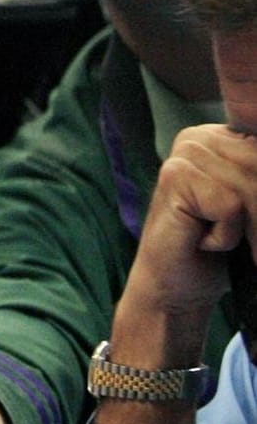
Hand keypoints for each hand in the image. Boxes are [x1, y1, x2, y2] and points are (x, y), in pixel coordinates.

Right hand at [123, 124, 256, 321]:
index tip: (252, 221)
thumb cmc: (218, 248)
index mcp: (224, 136)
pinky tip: (202, 238)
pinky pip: (231, 205)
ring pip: (251, 187)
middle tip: (243, 240)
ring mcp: (184, 153)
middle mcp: (201, 137)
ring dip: (246, 228)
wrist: (174, 286)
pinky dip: (225, 234)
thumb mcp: (255, 208)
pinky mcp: (175, 177)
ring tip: (220, 240)